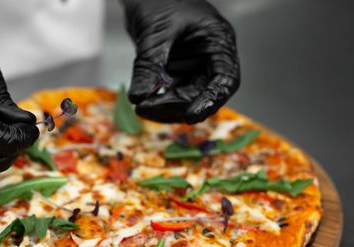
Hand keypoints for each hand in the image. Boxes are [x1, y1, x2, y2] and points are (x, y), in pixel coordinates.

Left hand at [121, 0, 239, 123]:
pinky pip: (170, 94)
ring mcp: (192, 67)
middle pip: (201, 94)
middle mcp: (209, 58)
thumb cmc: (159, 1)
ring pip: (185, 99)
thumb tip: (139, 97)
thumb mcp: (155, 32)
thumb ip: (149, 65)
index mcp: (218, 42)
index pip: (225, 79)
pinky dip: (157, 101)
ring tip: (141, 107)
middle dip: (175, 105)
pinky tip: (142, 103)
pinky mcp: (176, 73)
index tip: (190, 117)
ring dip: (164, 108)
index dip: (210, 101)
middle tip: (146, 109)